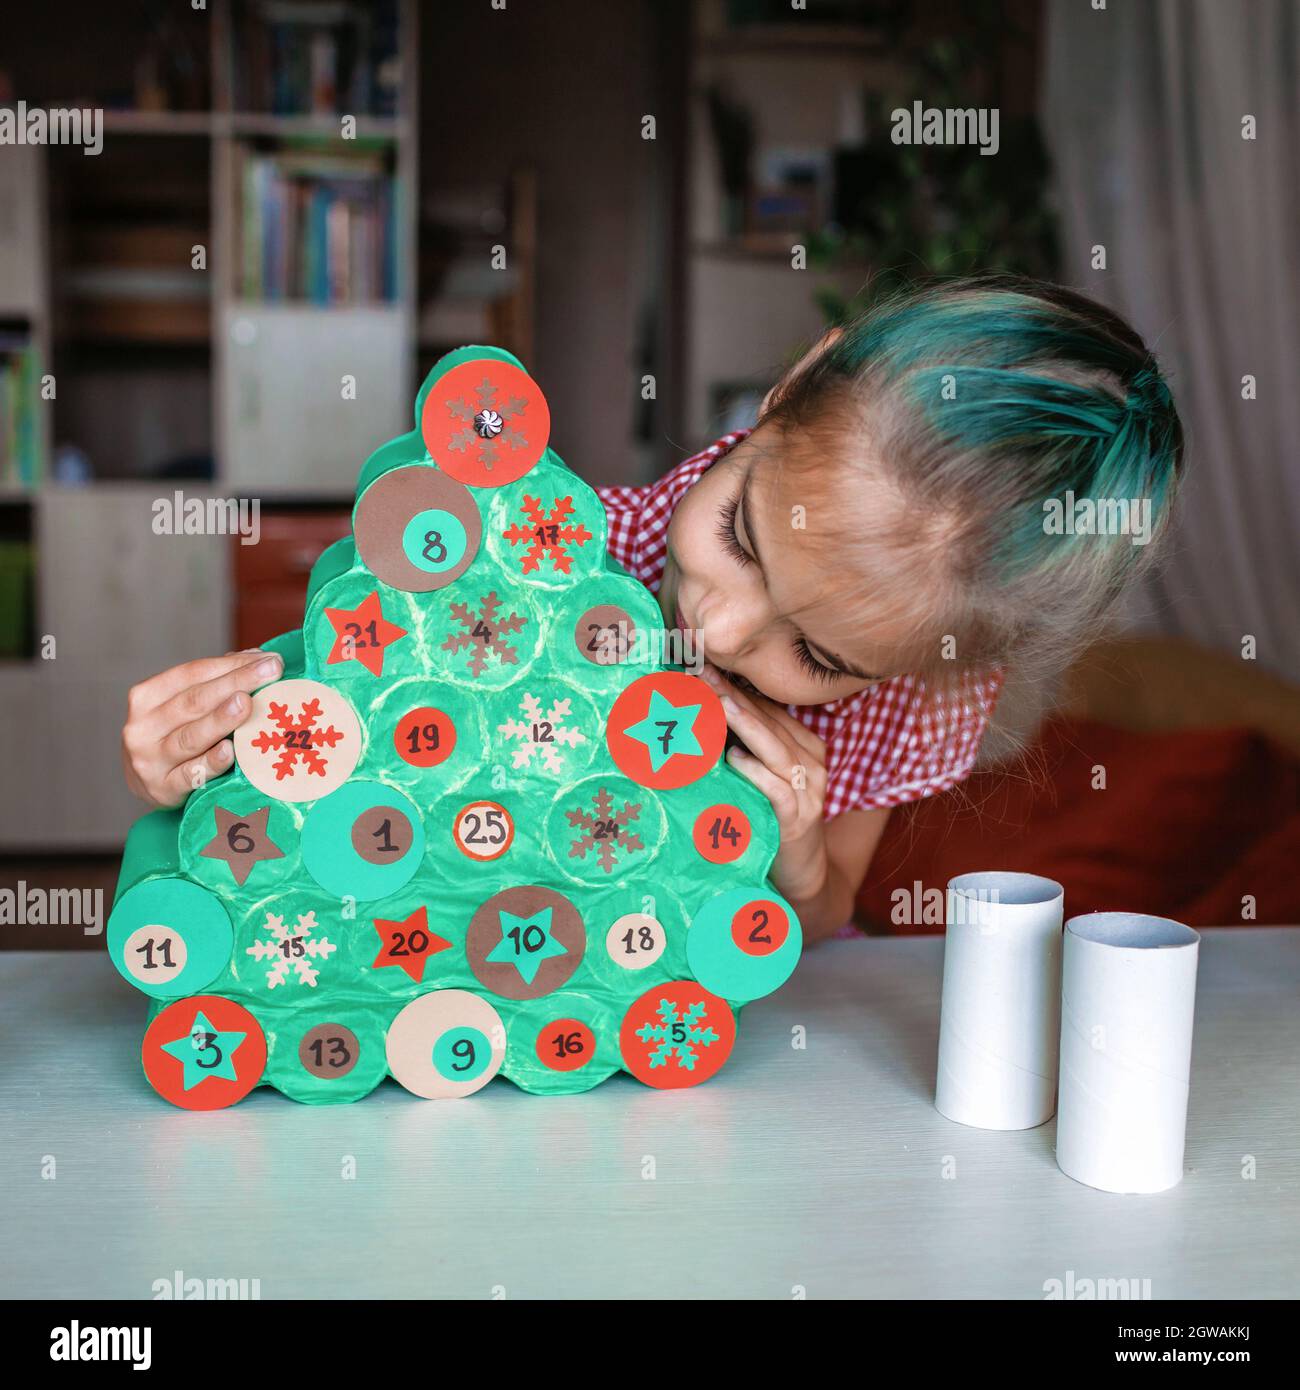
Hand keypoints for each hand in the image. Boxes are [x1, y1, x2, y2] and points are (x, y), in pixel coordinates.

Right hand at [121, 649, 283, 808]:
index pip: (193, 673)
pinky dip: (211, 762)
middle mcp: (143, 727)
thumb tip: (258, 657)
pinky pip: (191, 774)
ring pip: (191, 736)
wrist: (149, 784)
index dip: (231, 664)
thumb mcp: (183, 707)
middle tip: (272, 671)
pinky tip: (230, 751)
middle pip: (195, 701)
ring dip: (220, 719)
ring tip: (247, 703)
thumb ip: (215, 682)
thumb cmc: (175, 736)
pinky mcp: (164, 789)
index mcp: (147, 697)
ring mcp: (151, 760)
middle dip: (237, 682)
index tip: (269, 659)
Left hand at [700, 661, 829, 902]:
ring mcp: (808, 791)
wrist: (803, 873)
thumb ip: (747, 747)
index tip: (704, 666)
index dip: (736, 686)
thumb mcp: (765, 777)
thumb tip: (702, 712)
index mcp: (806, 746)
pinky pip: (777, 789)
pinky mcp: (798, 819)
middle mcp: (812, 763)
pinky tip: (733, 758)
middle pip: (769, 722)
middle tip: (702, 673)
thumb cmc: (774, 819)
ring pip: (775, 749)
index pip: (768, 708)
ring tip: (719, 704)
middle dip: (734, 695)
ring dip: (746, 725)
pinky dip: (755, 772)